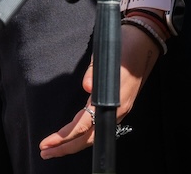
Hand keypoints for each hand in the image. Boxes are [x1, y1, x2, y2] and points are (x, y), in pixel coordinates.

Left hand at [38, 24, 160, 158]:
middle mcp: (116, 109)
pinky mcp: (119, 105)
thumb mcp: (109, 53)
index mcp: (113, 99)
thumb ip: (95, 71)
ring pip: (93, 135)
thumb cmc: (127, 44)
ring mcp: (119, 109)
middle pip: (88, 138)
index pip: (85, 125)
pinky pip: (98, 127)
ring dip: (73, 143)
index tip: (47, 143)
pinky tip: (74, 135)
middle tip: (44, 152)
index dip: (65, 136)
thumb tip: (87, 86)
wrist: (146, 39)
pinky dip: (84, 135)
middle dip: (66, 147)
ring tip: (54, 148)